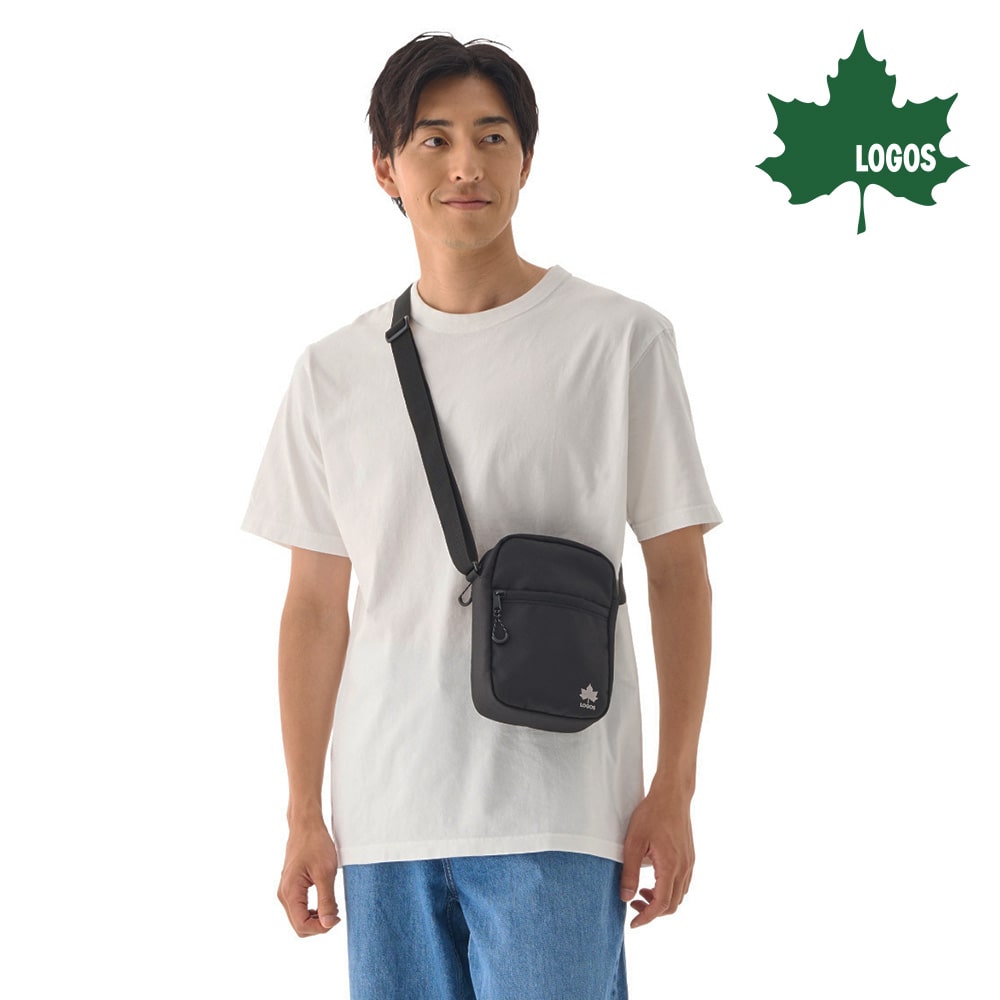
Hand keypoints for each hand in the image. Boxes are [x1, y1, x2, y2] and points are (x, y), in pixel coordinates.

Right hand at [277, 821, 341, 935]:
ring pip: (299, 919)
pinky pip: (299, 908)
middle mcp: (284, 895)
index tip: (336, 918)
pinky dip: (312, 911)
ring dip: (316, 918)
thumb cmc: (316, 844)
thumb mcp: (325, 873)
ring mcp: (286, 891)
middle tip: (335, 913)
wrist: (306, 825)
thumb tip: (328, 924)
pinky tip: (324, 901)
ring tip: (331, 906)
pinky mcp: (290, 887)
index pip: (302, 926)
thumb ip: (326, 900)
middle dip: (318, 925)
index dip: (321, 928)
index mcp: (290, 893)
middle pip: (299, 926)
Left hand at [619, 787, 693, 928]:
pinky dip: (669, 889)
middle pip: (673, 905)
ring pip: (679, 895)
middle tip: (633, 902)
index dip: (647, 918)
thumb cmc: (651, 815)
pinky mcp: (690, 857)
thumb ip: (629, 872)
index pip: (662, 905)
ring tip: (642, 891)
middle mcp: (684, 868)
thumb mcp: (633, 842)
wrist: (672, 795)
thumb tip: (625, 897)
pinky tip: (654, 880)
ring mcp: (689, 863)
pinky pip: (683, 883)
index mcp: (670, 867)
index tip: (633, 924)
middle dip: (653, 911)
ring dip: (661, 901)